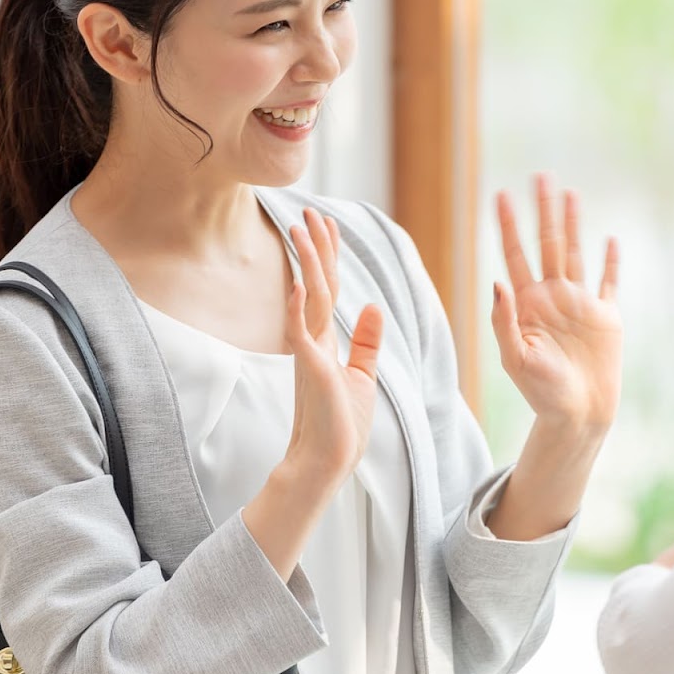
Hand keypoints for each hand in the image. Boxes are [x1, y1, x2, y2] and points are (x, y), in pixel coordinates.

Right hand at [281, 209, 383, 481]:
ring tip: (300, 231)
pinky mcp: (311, 372)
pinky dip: (300, 310)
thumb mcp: (361, 376)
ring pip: (310, 299)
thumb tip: (373, 307)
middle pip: (316, 284)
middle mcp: (314, 342)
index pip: (328, 288)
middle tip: (307, 211)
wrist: (327, 463)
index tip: (326, 223)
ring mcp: (310, 355)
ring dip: (307, 264)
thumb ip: (366, 342)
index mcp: (325, 341)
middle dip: (314, 247)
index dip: (328, 255)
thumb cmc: (341, 425)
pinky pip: (301, 334)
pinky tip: (300, 286)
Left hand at [492, 174, 622, 438]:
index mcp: (527, 304)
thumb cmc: (542, 392)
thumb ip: (505, 320)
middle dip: (542, 211)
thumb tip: (497, 281)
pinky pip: (608, 283)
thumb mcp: (516, 358)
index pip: (514, 255)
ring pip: (575, 253)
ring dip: (572, 224)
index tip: (500, 196)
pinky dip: (611, 262)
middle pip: (546, 244)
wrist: (578, 415)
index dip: (508, 225)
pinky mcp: (606, 318)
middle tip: (540, 177)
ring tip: (569, 193)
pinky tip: (610, 239)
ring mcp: (580, 305)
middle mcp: (552, 297)